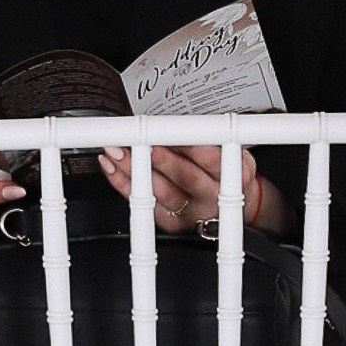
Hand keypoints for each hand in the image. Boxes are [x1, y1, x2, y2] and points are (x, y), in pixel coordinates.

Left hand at [98, 138, 288, 237]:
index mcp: (232, 176)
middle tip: (136, 138)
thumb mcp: (234, 153)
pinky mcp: (171, 223)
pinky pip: (144, 206)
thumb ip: (212, 138)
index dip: (188, 144)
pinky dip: (124, 185)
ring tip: (116, 151)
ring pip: (160, 193)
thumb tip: (179, 121)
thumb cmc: (227, 174)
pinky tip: (111, 168)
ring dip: (135, 170)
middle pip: (185, 177)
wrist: (233, 210)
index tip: (169, 128)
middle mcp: (211, 198)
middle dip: (158, 156)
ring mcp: (190, 213)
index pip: (212, 159)